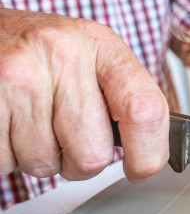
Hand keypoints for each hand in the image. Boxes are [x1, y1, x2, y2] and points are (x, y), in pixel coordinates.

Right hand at [0, 8, 168, 181]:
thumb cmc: (35, 52)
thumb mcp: (86, 55)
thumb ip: (121, 96)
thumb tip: (151, 152)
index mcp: (100, 44)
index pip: (145, 110)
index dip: (148, 153)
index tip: (140, 169)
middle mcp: (63, 53)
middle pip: (93, 153)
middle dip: (77, 161)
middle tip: (62, 137)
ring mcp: (20, 74)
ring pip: (45, 164)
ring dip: (37, 158)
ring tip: (28, 122)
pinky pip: (6, 162)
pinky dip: (6, 156)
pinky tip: (7, 124)